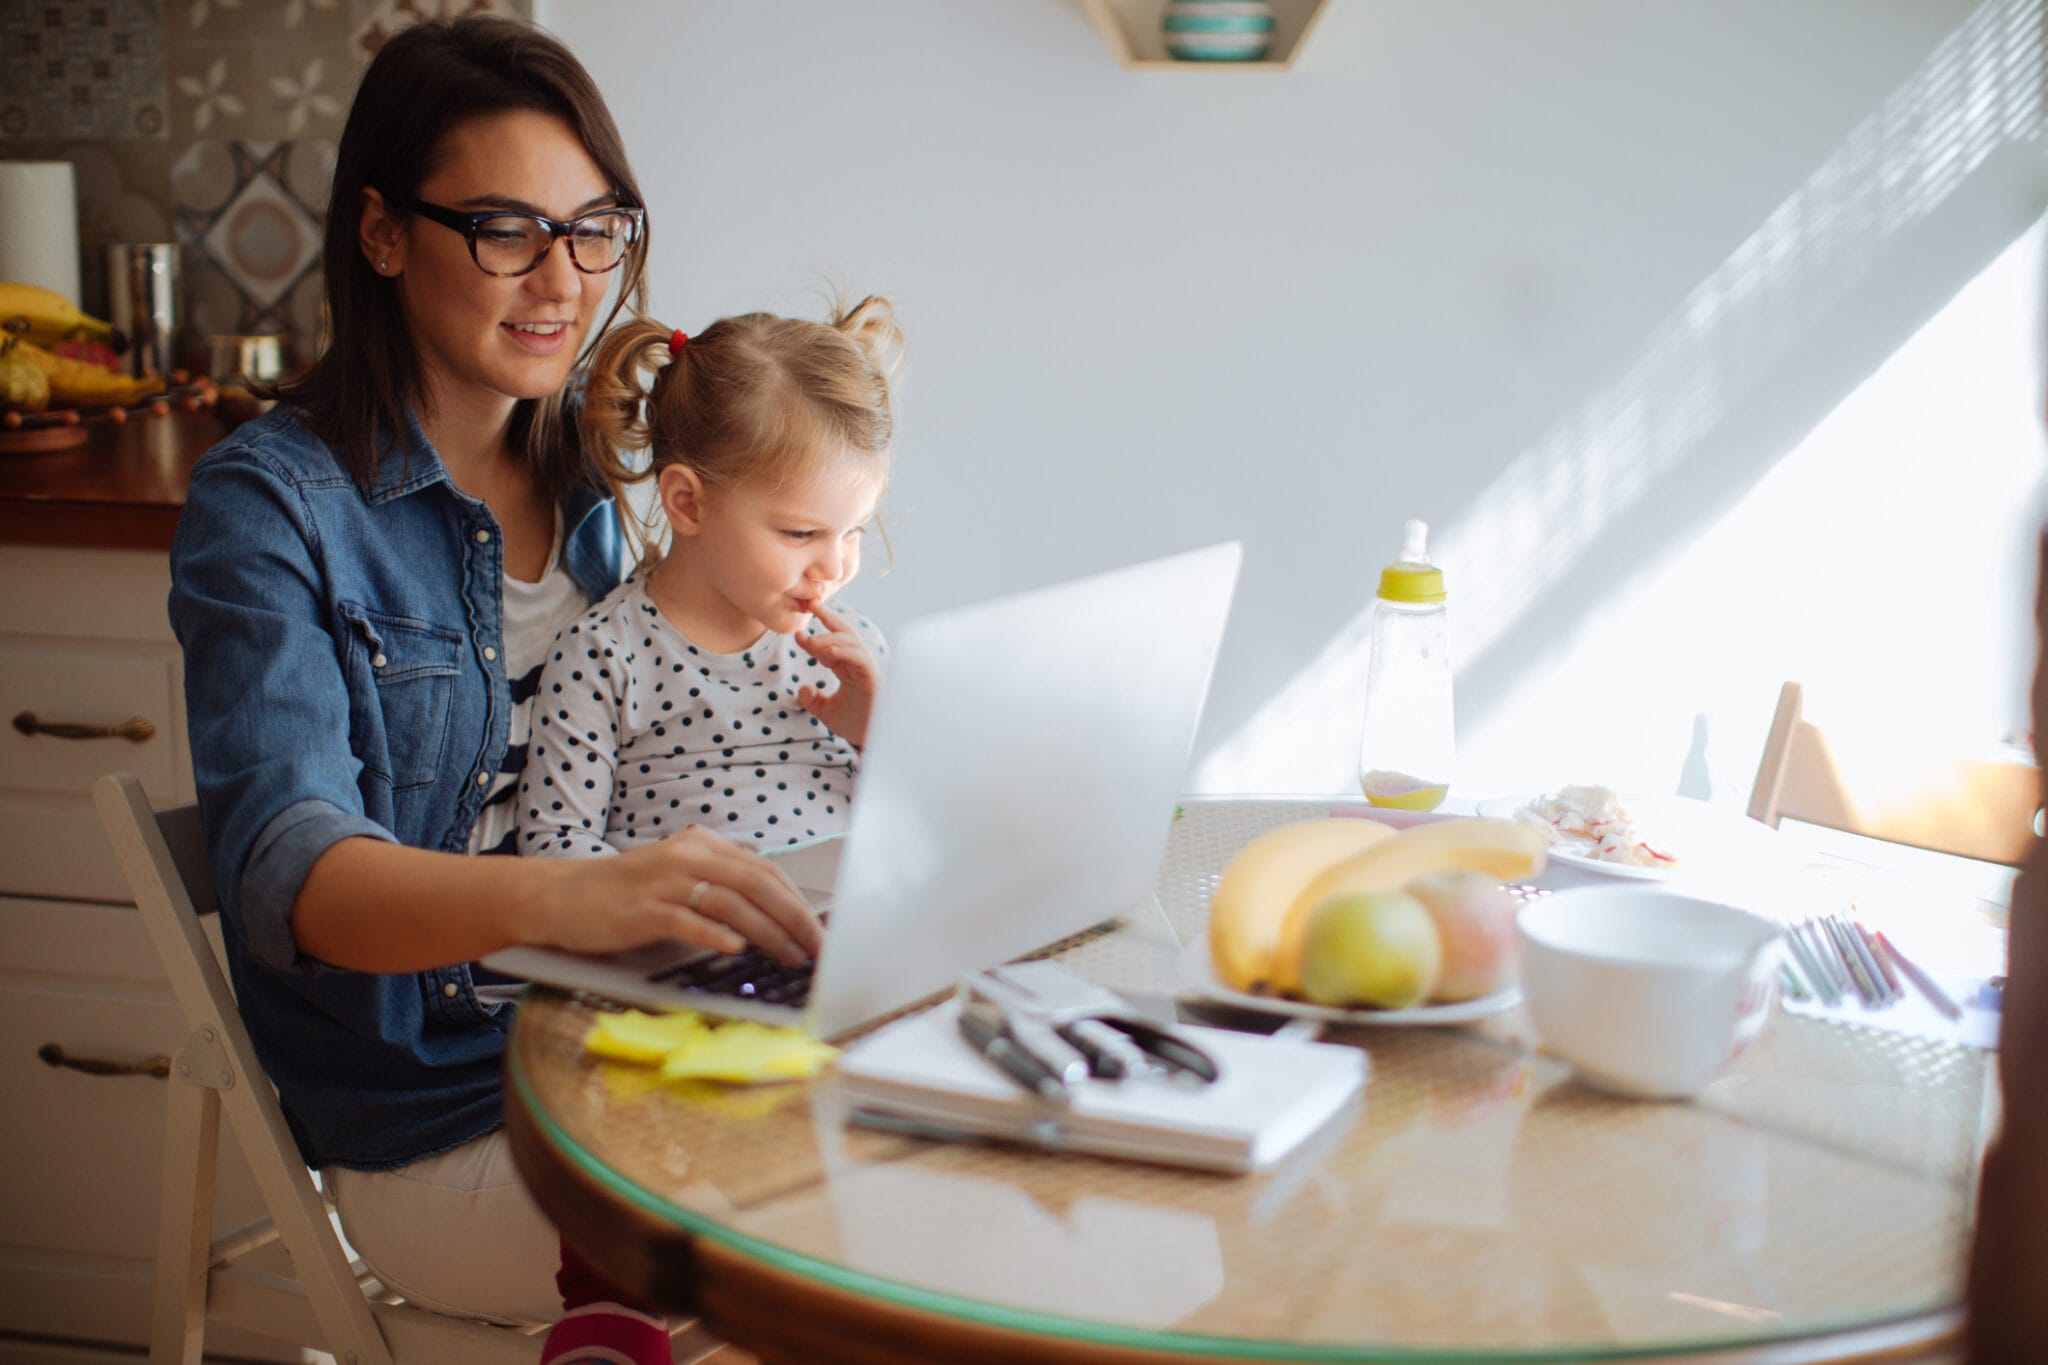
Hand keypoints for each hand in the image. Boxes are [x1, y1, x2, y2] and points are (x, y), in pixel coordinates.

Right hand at [534, 827, 823, 964]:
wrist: (560, 896)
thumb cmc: (624, 895)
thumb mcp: (677, 878)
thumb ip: (719, 887)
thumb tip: (772, 918)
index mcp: (702, 845)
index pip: (765, 870)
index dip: (797, 901)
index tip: (819, 931)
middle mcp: (687, 855)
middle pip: (757, 883)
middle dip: (795, 918)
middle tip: (817, 949)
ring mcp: (663, 881)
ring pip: (731, 903)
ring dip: (767, 932)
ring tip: (790, 956)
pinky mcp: (641, 909)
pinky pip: (687, 920)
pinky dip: (715, 935)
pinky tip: (737, 950)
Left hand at [794, 599, 879, 748]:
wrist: (871, 741)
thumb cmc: (854, 725)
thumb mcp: (826, 712)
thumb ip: (813, 700)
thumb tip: (801, 689)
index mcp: (848, 668)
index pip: (830, 646)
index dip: (813, 639)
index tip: (796, 634)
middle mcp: (858, 664)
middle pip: (844, 632)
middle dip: (828, 616)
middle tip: (810, 603)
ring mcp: (866, 669)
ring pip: (851, 641)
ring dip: (830, 637)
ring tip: (811, 640)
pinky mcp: (872, 677)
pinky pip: (859, 657)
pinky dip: (844, 651)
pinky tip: (827, 651)